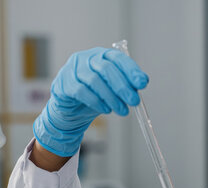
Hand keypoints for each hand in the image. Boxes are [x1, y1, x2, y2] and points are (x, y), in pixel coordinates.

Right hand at [33, 47, 147, 156]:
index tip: (142, 83)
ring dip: (111, 97)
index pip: (118, 58)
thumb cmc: (95, 96)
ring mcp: (73, 69)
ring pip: (94, 80)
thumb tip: (143, 81)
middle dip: (123, 87)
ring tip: (122, 110)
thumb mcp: (113, 89)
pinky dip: (96, 101)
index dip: (131, 70)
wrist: (71, 110)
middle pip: (107, 69)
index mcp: (101, 56)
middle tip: (134, 101)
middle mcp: (86, 58)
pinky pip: (81, 91)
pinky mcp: (64, 83)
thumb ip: (127, 83)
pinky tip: (106, 109)